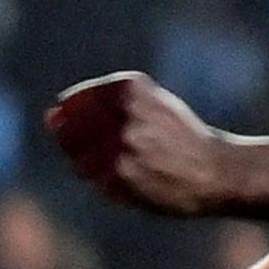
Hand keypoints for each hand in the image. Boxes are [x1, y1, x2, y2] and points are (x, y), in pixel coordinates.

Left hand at [43, 73, 236, 219]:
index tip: (72, 116)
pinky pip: (90, 174)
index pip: (82, 98)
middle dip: (73, 133)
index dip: (73, 110)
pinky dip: (95, 174)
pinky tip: (118, 172)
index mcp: (135, 91)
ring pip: (78, 151)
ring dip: (85, 156)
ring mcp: (123, 146)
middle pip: (75, 124)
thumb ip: (108, 103)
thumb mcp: (153, 103)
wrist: (217, 172)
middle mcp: (127, 115)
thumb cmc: (181, 137)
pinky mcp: (122, 176)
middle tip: (96, 141)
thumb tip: (52, 113)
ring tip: (114, 157)